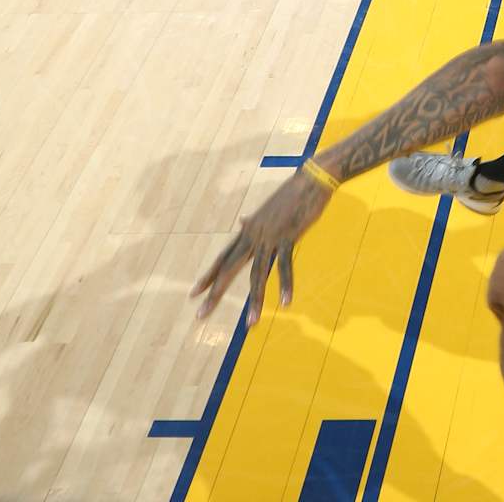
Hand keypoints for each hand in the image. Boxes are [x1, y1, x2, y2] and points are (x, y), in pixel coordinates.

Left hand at [191, 165, 332, 325]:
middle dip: (214, 294)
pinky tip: (286, 302)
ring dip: (256, 301)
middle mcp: (253, 236)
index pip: (222, 258)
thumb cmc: (291, 194)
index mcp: (248, 231)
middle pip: (229, 269)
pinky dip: (287, 285)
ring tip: (251, 323)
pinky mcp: (288, 237)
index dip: (207, 276)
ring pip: (257, 274)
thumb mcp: (267, 210)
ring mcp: (270, 237)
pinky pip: (285, 266)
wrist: (310, 180)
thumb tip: (242, 221)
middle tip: (201, 315)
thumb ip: (253, 221)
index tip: (193, 294)